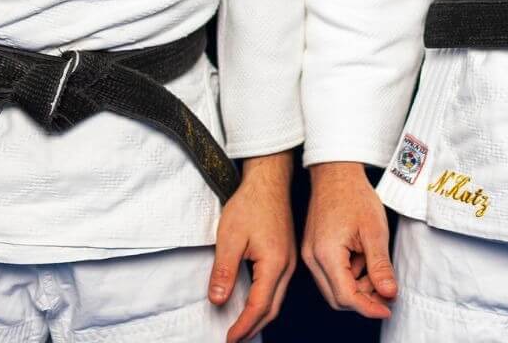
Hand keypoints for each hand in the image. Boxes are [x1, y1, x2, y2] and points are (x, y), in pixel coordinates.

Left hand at [209, 152, 294, 342]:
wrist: (268, 181)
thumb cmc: (251, 203)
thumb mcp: (229, 237)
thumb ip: (224, 271)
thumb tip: (218, 299)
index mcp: (274, 264)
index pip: (259, 306)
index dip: (243, 326)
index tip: (230, 338)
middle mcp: (287, 266)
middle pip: (272, 308)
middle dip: (253, 327)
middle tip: (235, 339)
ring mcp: (289, 260)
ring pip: (277, 299)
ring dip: (260, 316)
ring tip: (242, 327)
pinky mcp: (287, 255)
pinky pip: (279, 287)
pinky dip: (266, 302)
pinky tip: (255, 302)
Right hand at [299, 161, 396, 318]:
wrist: (336, 173)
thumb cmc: (353, 195)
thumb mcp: (374, 231)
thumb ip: (380, 266)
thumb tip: (388, 293)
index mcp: (326, 254)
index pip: (346, 297)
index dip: (369, 307)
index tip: (388, 309)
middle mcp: (313, 258)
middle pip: (338, 298)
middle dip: (364, 299)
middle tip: (387, 290)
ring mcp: (311, 255)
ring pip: (334, 288)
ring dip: (358, 287)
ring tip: (375, 266)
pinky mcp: (313, 250)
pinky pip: (331, 275)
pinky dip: (350, 275)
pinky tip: (363, 259)